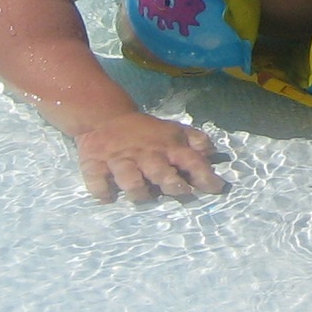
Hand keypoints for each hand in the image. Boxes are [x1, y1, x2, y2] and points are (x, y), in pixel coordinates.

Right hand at [74, 112, 222, 200]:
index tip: (216, 188)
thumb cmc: (146, 131)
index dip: (205, 174)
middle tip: (180, 191)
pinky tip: (109, 195)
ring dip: (138, 191)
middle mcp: (145, 154)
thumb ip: (195, 142)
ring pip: (130, 180)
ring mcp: (119, 160)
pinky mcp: (95, 165)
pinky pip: (97, 182)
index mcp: (167, 147)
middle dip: (172, 183)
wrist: (105, 116)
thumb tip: (212, 153)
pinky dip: (103, 192)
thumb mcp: (173, 131)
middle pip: (160, 172)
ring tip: (142, 195)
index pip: (191, 160)